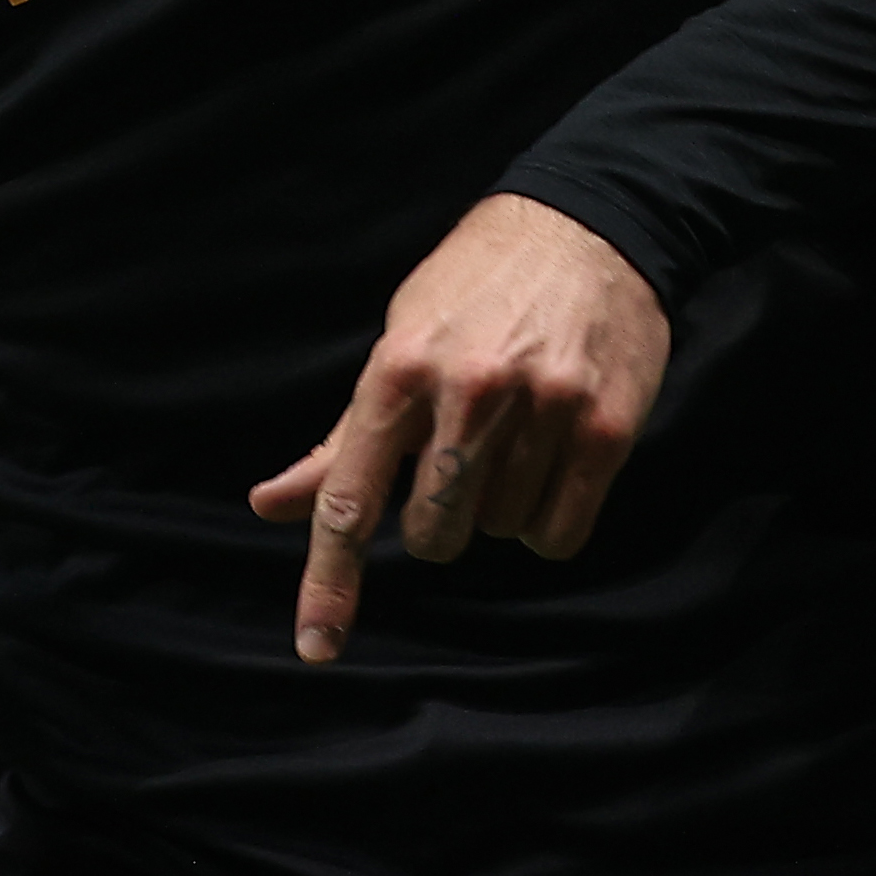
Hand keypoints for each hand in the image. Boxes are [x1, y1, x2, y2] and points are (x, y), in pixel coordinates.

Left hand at [247, 193, 668, 664]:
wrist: (590, 226)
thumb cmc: (476, 287)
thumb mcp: (398, 338)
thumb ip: (343, 437)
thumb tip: (269, 504)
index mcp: (400, 368)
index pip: (351, 498)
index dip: (330, 583)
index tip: (316, 649)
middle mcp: (469, 391)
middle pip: (433, 535)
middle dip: (438, 521)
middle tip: (458, 463)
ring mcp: (543, 410)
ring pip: (499, 534)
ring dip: (499, 508)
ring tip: (515, 436)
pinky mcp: (606, 429)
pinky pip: (559, 535)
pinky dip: (548, 521)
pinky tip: (552, 462)